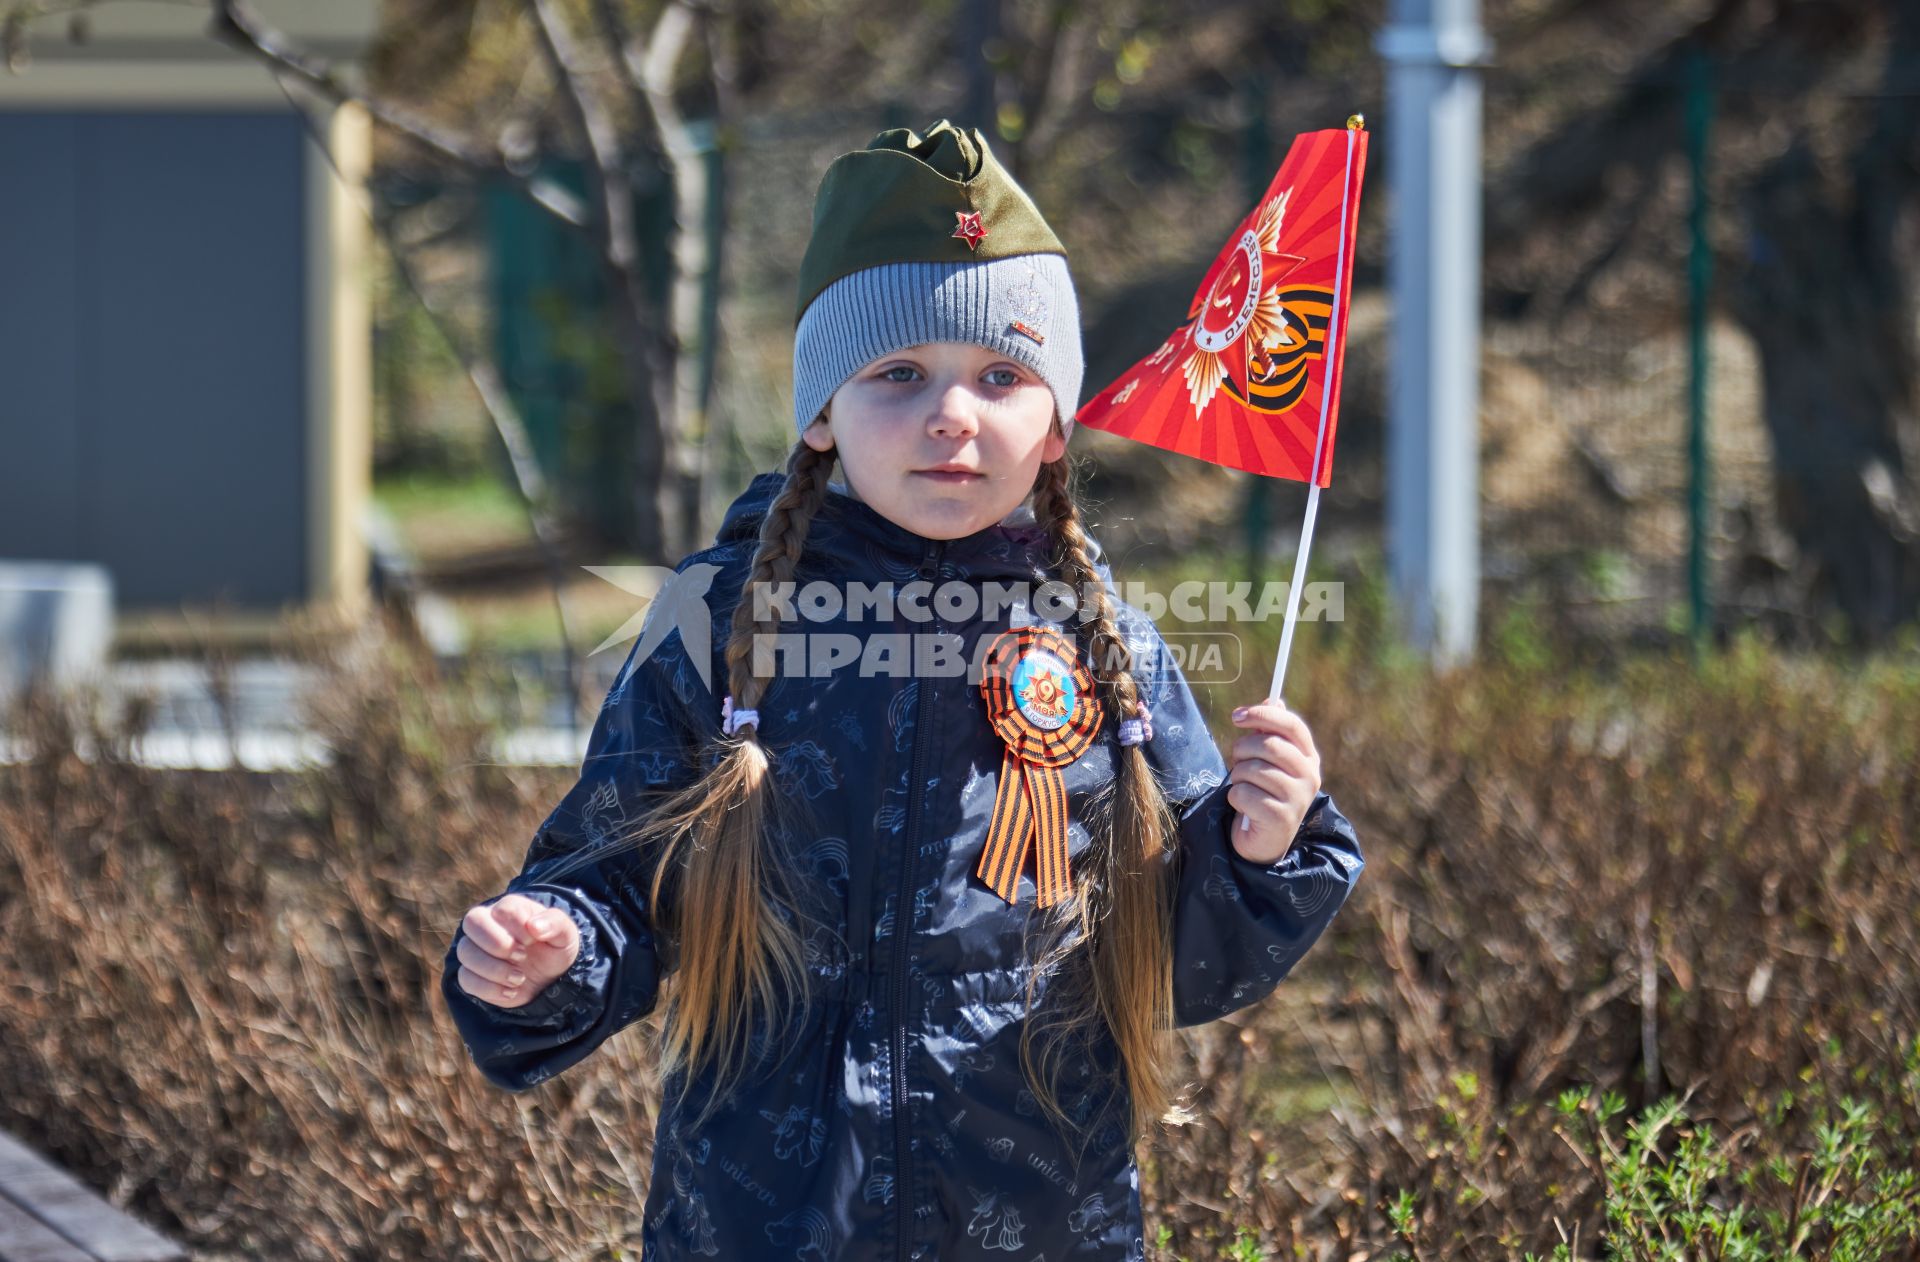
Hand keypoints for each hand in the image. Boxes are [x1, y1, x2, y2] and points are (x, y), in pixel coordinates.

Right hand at [455, 893, 580, 1007]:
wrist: (549, 978)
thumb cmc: (555, 948)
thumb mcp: (565, 934)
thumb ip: (555, 924)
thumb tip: (534, 926)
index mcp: (511, 909)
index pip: (502, 909)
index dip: (517, 926)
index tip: (533, 941)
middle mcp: (487, 924)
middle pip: (472, 921)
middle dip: (498, 943)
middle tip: (522, 956)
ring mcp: (476, 949)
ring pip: (465, 952)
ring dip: (494, 969)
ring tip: (519, 978)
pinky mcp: (471, 974)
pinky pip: (466, 979)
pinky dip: (490, 989)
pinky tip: (511, 991)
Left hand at [1225, 698, 1322, 863]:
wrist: (1264, 841)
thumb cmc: (1263, 794)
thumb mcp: (1268, 761)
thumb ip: (1271, 732)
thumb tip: (1275, 699)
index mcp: (1308, 758)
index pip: (1291, 725)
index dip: (1263, 715)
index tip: (1237, 716)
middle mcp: (1310, 776)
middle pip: (1268, 745)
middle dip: (1242, 751)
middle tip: (1237, 762)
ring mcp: (1298, 798)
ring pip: (1252, 769)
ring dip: (1237, 777)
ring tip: (1244, 788)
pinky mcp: (1281, 818)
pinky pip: (1243, 793)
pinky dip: (1235, 799)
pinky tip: (1245, 808)